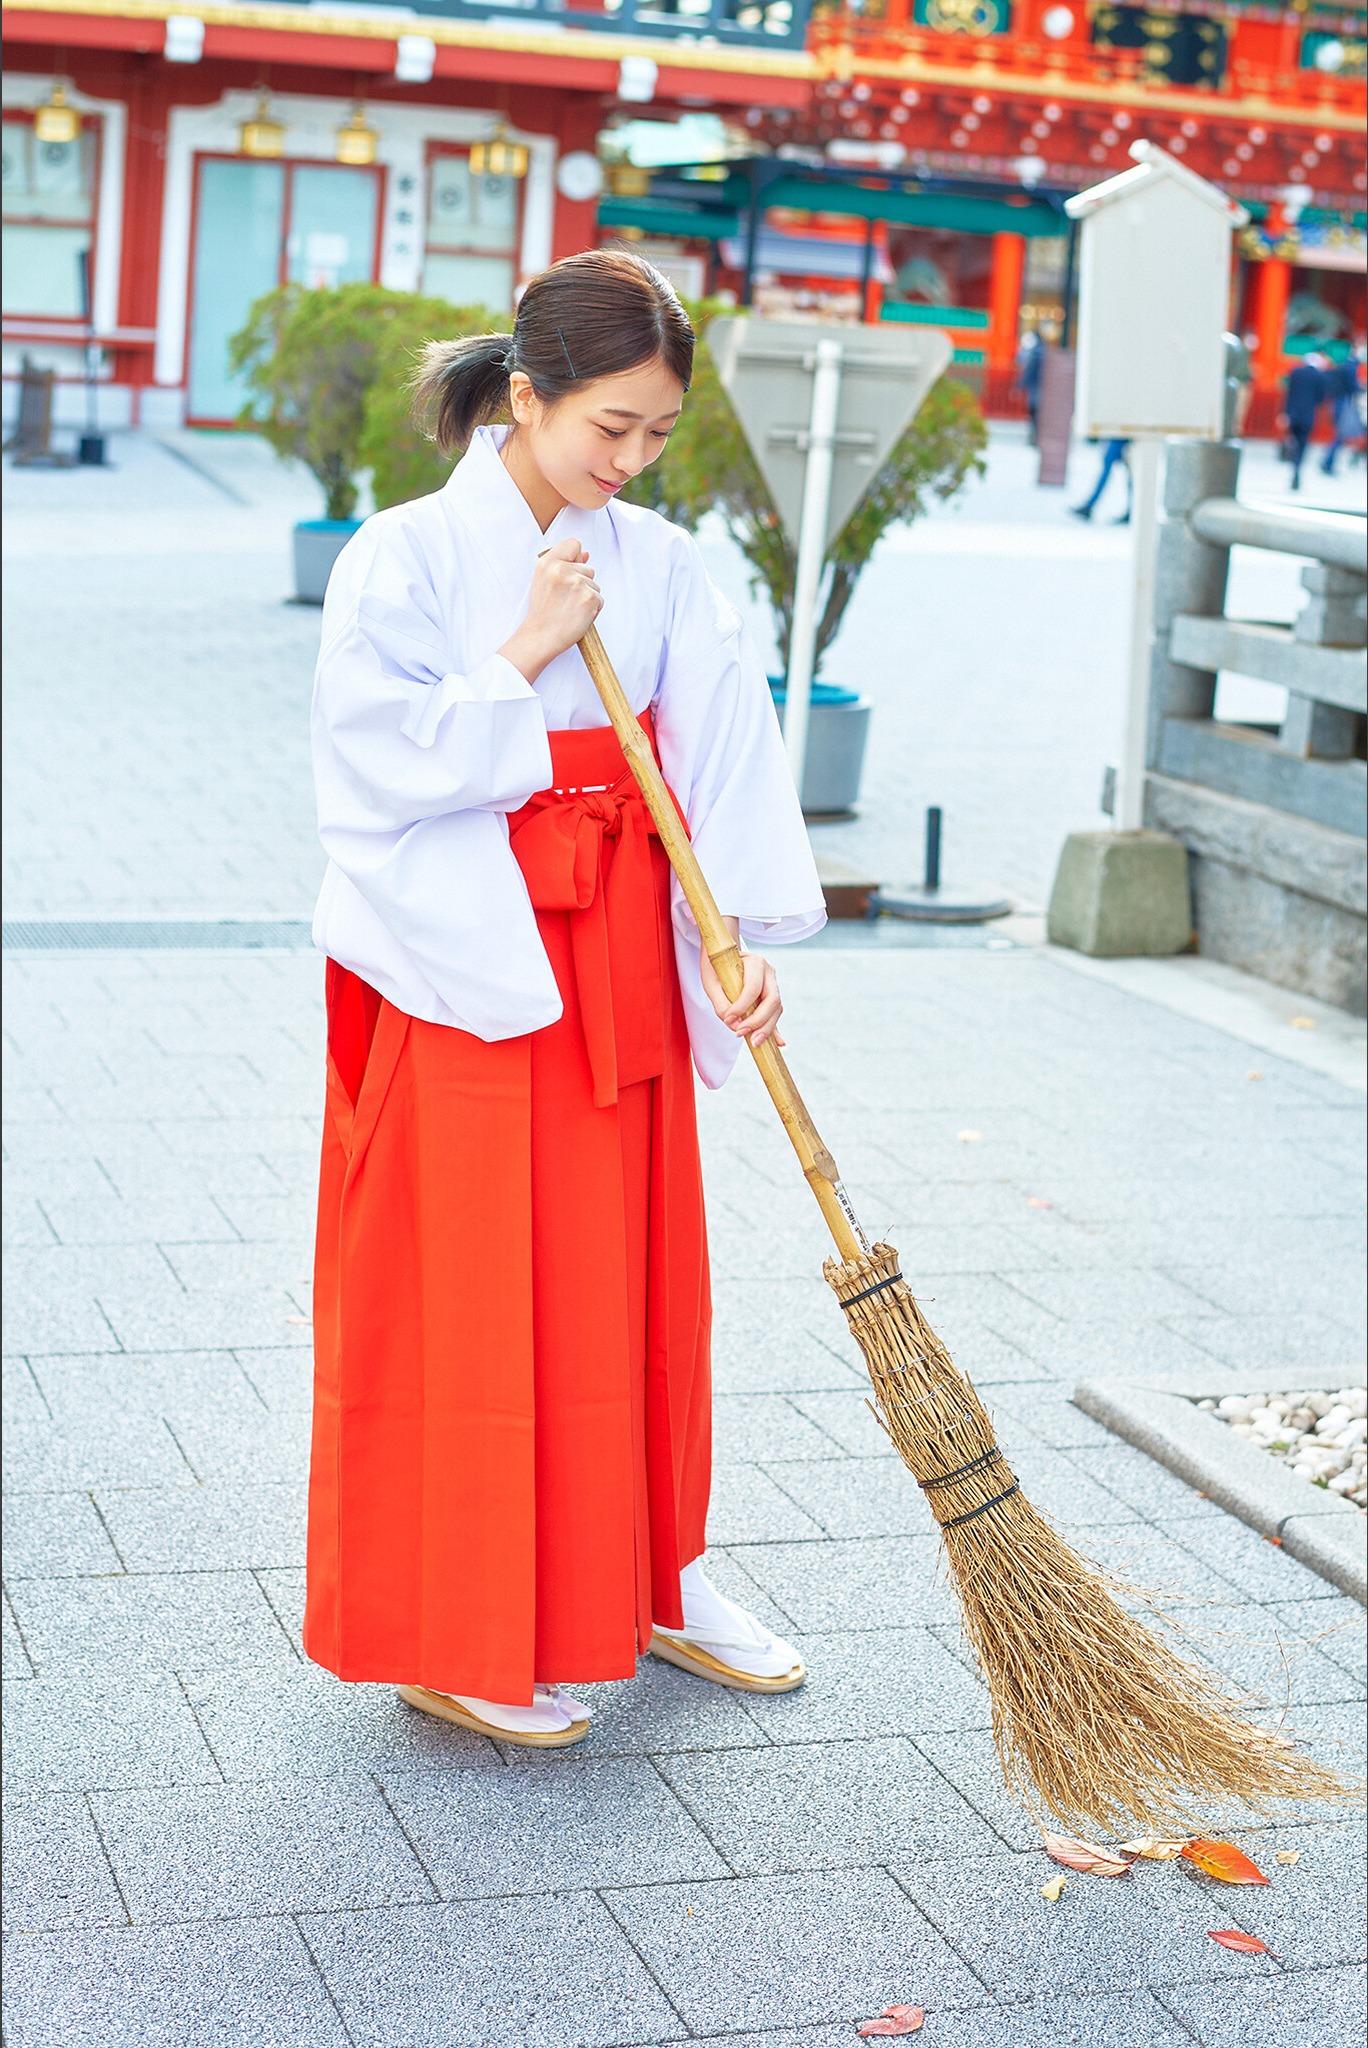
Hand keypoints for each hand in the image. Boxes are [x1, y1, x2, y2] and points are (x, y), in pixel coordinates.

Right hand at [522, 539, 601, 661]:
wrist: (540, 637)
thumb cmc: (542, 611)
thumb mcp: (544, 580)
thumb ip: (564, 563)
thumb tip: (586, 554)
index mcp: (547, 562)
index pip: (574, 544)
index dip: (575, 558)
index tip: (567, 574)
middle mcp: (562, 569)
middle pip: (588, 568)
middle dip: (581, 583)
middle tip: (564, 599)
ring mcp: (578, 583)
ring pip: (595, 584)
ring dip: (587, 596)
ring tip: (570, 608)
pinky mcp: (590, 598)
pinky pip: (600, 599)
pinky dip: (592, 609)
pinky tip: (577, 615)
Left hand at [699, 933, 785, 1051]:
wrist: (723, 955)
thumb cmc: (715, 967)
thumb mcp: (711, 982)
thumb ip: (720, 1003)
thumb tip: (733, 1025)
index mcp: (755, 962)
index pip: (753, 988)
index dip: (742, 1007)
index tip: (728, 1019)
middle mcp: (769, 972)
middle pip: (772, 1000)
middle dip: (759, 1021)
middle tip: (741, 1034)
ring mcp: (773, 984)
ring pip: (777, 1009)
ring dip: (766, 1028)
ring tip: (754, 1043)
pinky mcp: (770, 997)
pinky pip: (774, 1014)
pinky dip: (774, 1029)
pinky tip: (778, 1044)